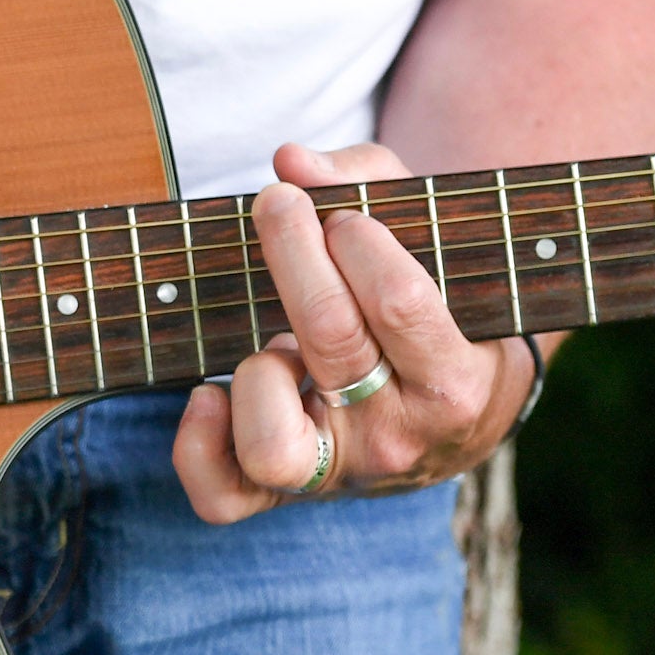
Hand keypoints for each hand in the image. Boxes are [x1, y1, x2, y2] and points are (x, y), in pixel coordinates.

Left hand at [172, 141, 537, 523]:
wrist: (448, 414)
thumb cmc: (432, 300)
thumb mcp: (433, 236)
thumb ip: (369, 178)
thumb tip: (292, 161)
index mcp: (457, 382)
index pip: (401, 300)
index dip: (359, 239)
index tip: (344, 215)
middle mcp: (397, 436)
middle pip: (329, 336)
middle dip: (293, 250)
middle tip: (279, 204)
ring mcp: (336, 472)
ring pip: (272, 440)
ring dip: (258, 367)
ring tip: (274, 339)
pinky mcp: (280, 491)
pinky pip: (220, 494)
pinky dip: (197, 443)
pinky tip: (205, 390)